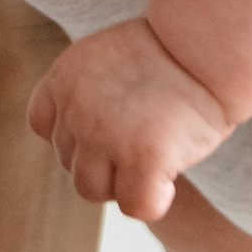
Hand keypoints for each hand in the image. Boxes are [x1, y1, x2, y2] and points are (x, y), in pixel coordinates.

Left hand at [24, 17, 231, 219]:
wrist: (207, 46)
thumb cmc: (174, 52)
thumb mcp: (114, 58)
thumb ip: (92, 93)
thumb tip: (96, 138)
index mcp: (64, 78)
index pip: (43, 124)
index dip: (75, 133)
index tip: (111, 124)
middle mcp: (75, 108)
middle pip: (69, 162)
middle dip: (103, 160)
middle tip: (144, 139)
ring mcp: (103, 135)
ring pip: (91, 189)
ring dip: (122, 183)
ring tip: (156, 159)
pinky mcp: (141, 158)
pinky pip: (135, 206)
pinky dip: (153, 201)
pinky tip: (170, 182)